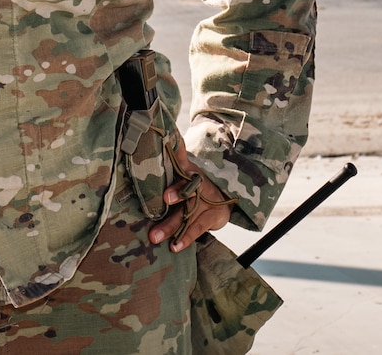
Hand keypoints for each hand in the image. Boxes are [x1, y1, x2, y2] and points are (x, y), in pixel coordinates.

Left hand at [150, 137, 233, 252]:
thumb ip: (177, 154)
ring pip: (188, 218)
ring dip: (172, 229)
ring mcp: (208, 205)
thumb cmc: (197, 180)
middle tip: (158, 218)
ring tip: (155, 238)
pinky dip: (185, 239)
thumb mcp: (188, 167)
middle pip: (187, 199)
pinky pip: (197, 230)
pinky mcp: (212, 219)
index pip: (185, 179)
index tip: (165, 197)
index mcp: (192, 175)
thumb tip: (165, 134)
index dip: (177, 189)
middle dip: (172, 211)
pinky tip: (174, 247)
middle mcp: (202, 189)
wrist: (225, 194)